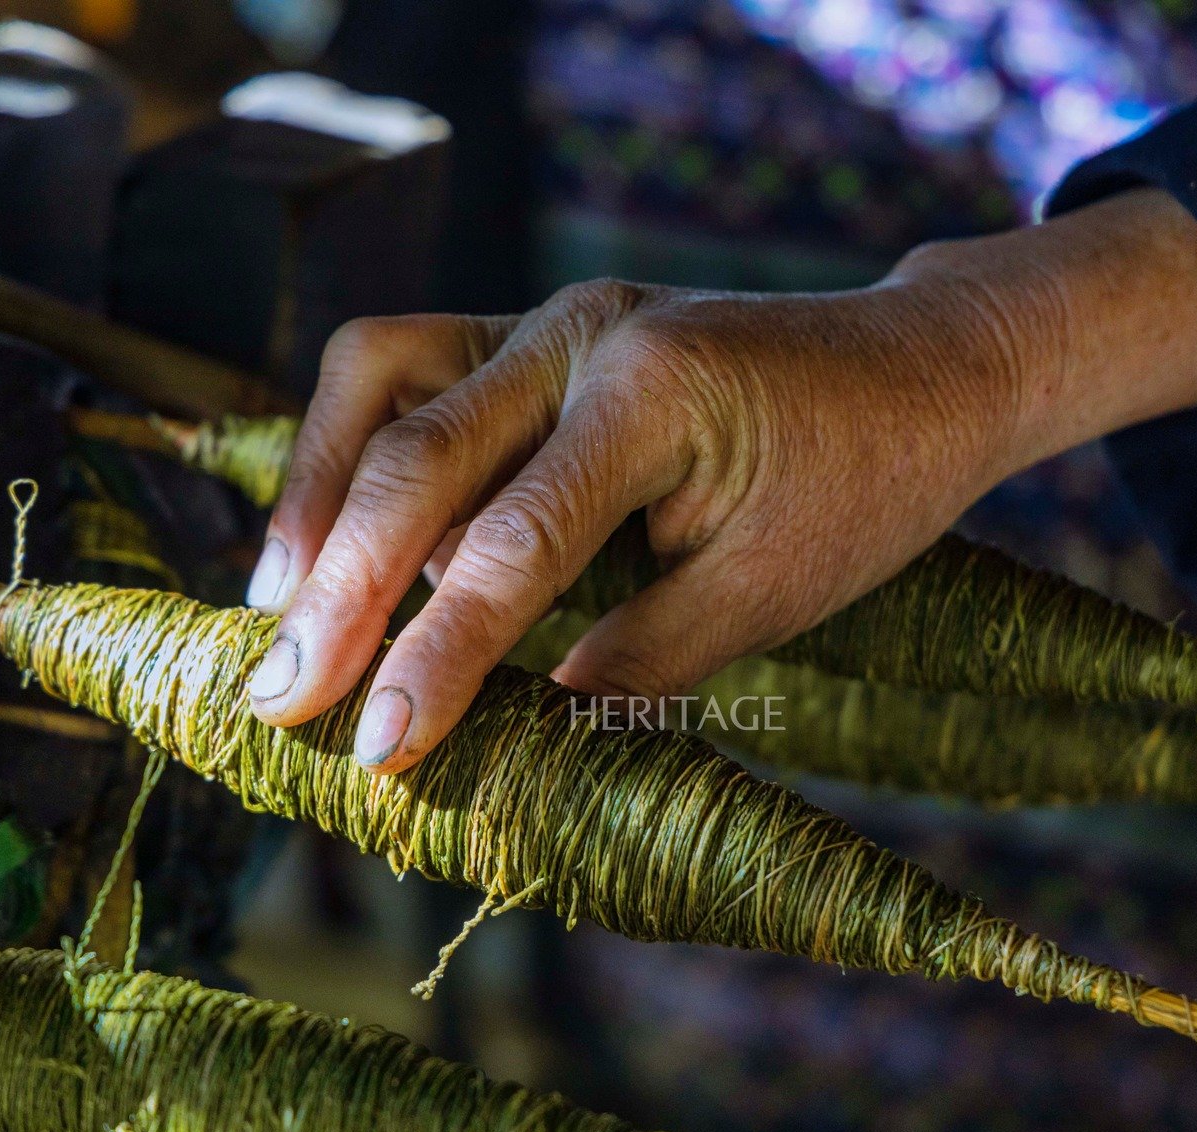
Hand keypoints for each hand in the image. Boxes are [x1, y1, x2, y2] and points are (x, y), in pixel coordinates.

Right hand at [241, 189, 1196, 772]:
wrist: (921, 367)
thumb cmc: (866, 484)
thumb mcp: (774, 592)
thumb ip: (645, 652)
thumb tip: (523, 717)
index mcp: (654, 396)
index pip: (511, 544)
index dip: (436, 655)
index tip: (378, 748)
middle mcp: (581, 334)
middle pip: (415, 453)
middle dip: (337, 587)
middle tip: (281, 699)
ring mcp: (551, 318)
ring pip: (380, 376)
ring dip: (318, 497)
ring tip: (275, 610)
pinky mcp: (535, 333)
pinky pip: (408, 368)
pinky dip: (353, 452)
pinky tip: (329, 538)